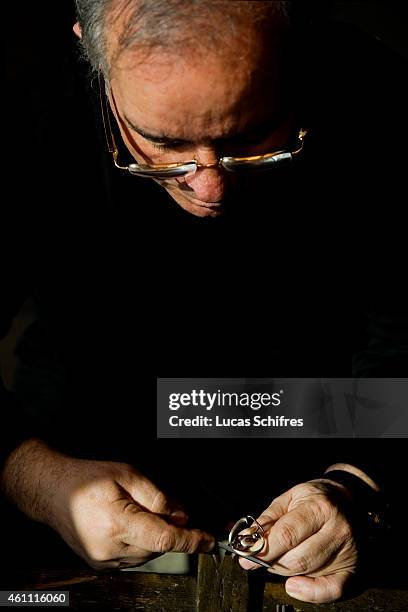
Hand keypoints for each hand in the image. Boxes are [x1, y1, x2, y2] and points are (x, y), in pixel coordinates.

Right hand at [1, 440, 214, 568]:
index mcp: (117, 523)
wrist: (53, 492)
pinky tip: (129, 523)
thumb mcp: (127, 474)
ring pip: (147, 554)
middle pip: (158, 547)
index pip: (164, 539)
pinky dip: (141, 542)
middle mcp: (109, 548)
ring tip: (137, 510)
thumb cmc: (88, 479)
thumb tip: (182, 515)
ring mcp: (103, 560)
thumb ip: (157, 496)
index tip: (208, 541)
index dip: (191, 540)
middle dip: (170, 530)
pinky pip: (133, 558)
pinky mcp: (101, 565)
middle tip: (166, 508)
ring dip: (155, 536)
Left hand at [238, 479, 357, 602]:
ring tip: (278, 559)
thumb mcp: (289, 498)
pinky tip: (294, 585)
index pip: (287, 535)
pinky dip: (310, 593)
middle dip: (272, 562)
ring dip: (285, 571)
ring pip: (308, 572)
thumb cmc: (314, 499)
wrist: (346, 499)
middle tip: (260, 558)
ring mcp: (347, 551)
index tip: (246, 555)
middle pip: (297, 558)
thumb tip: (247, 539)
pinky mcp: (352, 567)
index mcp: (319, 508)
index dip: (263, 549)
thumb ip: (268, 519)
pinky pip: (332, 590)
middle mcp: (337, 529)